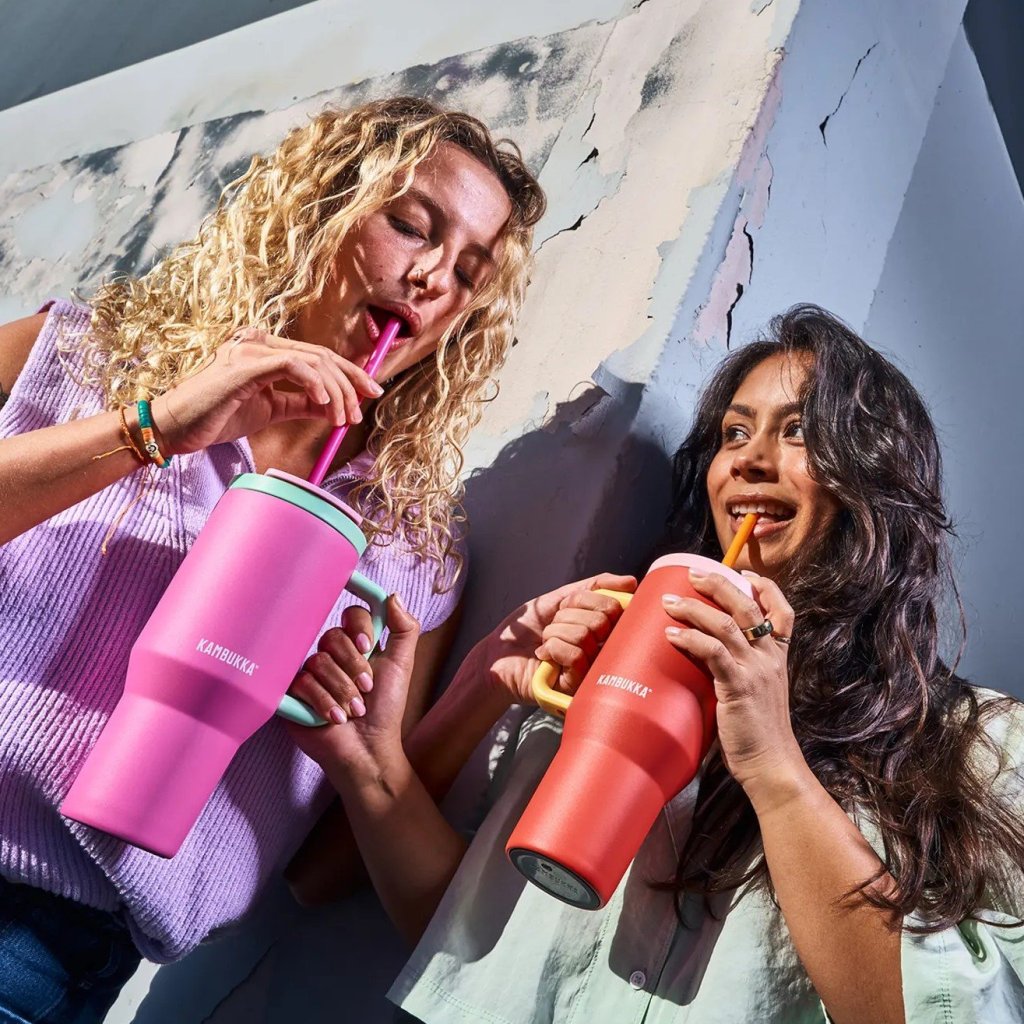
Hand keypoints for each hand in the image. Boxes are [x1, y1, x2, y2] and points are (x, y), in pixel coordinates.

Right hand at [149, 327, 384, 455]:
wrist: (176, 428)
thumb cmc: (216, 416)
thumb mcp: (270, 409)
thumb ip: (300, 403)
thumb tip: (332, 406)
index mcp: (266, 352)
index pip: (318, 357)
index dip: (349, 374)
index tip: (370, 393)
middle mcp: (260, 344)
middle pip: (322, 356)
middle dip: (350, 383)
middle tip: (359, 412)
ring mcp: (251, 351)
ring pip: (312, 362)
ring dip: (335, 392)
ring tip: (340, 418)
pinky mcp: (244, 366)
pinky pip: (291, 366)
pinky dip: (313, 383)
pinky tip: (323, 404)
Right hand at [287, 595, 419, 785]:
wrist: (368, 747)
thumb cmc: (386, 708)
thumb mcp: (402, 666)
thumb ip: (404, 629)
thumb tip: (393, 596)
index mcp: (356, 643)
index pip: (352, 615)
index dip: (358, 627)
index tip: (367, 647)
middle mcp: (331, 654)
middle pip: (333, 636)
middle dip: (354, 667)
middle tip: (366, 689)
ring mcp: (309, 672)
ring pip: (318, 661)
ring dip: (342, 690)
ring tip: (354, 710)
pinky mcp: (292, 692)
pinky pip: (301, 683)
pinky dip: (323, 702)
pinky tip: (334, 718)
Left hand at [481, 573, 636, 704]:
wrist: (498, 655)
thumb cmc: (527, 629)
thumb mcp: (559, 599)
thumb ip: (594, 587)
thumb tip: (631, 582)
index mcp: (602, 627)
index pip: (612, 604)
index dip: (584, 600)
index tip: (565, 607)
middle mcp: (602, 648)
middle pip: (600, 620)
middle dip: (566, 617)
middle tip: (552, 627)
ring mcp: (592, 669)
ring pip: (585, 635)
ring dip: (555, 633)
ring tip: (546, 642)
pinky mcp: (579, 686)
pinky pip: (576, 655)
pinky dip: (553, 649)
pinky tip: (544, 657)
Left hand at [661, 569, 804, 793]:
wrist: (771, 765)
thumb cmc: (758, 735)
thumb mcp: (756, 695)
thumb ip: (736, 672)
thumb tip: (702, 657)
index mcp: (778, 658)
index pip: (783, 612)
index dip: (765, 588)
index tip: (743, 574)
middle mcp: (770, 659)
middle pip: (748, 607)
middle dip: (719, 585)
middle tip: (693, 574)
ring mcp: (756, 671)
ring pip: (727, 624)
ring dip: (695, 608)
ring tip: (669, 602)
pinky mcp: (739, 687)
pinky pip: (713, 652)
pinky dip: (690, 639)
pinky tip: (671, 634)